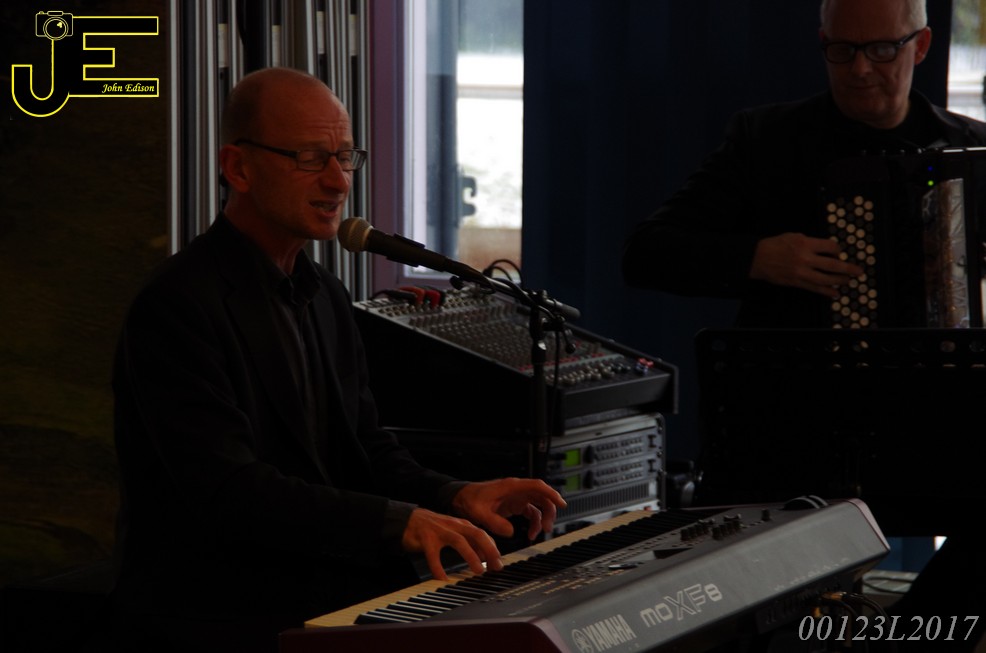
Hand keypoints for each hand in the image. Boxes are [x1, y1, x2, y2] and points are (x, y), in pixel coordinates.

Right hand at [401, 507, 502, 580]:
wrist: (407, 519)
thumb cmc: (433, 528)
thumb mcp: (454, 531)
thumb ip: (468, 541)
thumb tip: (485, 556)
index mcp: (462, 524)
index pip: (483, 534)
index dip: (493, 549)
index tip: (498, 563)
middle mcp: (453, 525)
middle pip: (476, 534)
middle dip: (489, 549)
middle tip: (495, 566)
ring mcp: (439, 530)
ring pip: (459, 541)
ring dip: (471, 555)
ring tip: (477, 570)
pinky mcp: (425, 538)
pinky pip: (433, 555)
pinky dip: (438, 568)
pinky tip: (442, 578)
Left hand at [451, 478, 566, 541]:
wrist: (460, 498)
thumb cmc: (469, 500)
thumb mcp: (479, 513)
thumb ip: (495, 523)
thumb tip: (511, 532)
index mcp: (511, 487)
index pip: (537, 486)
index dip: (551, 494)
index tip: (561, 504)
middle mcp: (517, 490)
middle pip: (542, 497)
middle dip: (549, 511)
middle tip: (547, 527)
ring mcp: (517, 497)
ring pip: (538, 505)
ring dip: (542, 519)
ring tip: (537, 534)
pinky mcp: (514, 505)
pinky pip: (531, 513)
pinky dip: (533, 523)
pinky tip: (529, 534)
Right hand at [749, 232, 863, 297]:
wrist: (758, 258)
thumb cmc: (774, 245)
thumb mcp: (794, 236)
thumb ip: (811, 242)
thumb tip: (826, 249)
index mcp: (805, 243)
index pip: (830, 246)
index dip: (838, 249)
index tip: (840, 252)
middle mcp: (805, 258)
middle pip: (833, 264)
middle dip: (848, 268)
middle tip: (858, 271)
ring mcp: (801, 272)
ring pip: (826, 278)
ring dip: (840, 281)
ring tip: (849, 281)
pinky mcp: (796, 282)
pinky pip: (815, 288)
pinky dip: (827, 292)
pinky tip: (835, 293)